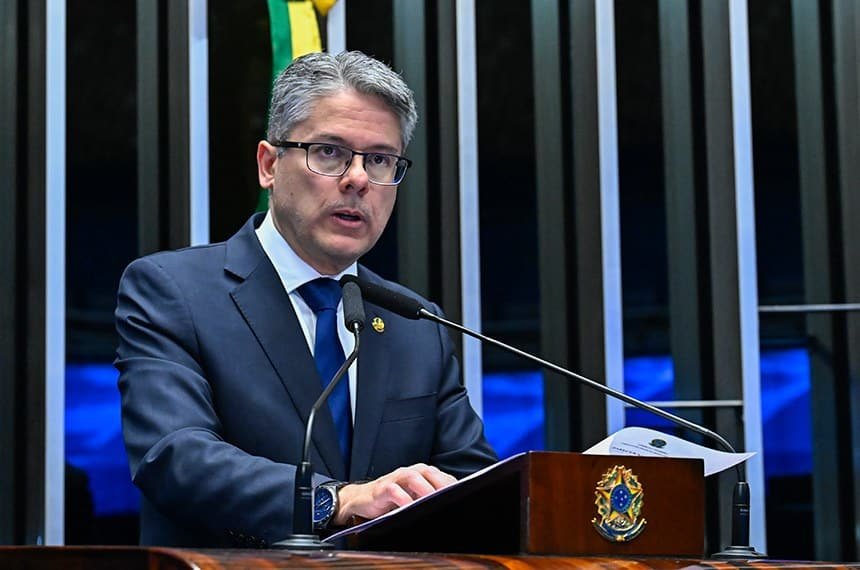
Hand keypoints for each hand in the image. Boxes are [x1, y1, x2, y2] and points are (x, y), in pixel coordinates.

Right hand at [332, 463, 456, 525]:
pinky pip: (394, 490)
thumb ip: (430, 498)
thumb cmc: (394, 500)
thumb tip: (451, 508)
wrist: (363, 500)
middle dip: (441, 484)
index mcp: (422, 474)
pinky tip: (409, 507)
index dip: (453, 486)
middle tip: (451, 497)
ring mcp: (396, 478)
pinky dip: (403, 498)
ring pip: (413, 477)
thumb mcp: (415, 498)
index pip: (442, 477)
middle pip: (429, 472)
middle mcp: (411, 472)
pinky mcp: (382, 488)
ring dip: (424, 488)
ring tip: (433, 500)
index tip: (463, 497)